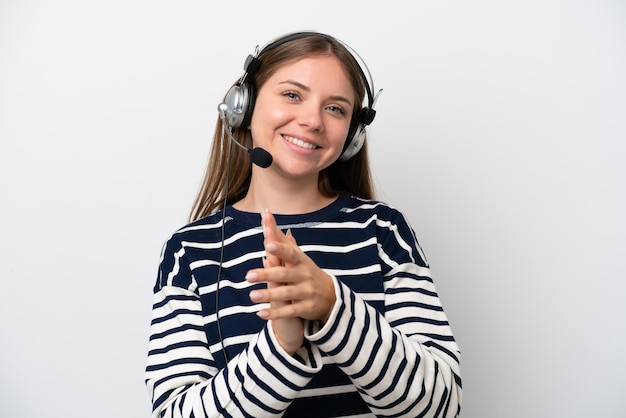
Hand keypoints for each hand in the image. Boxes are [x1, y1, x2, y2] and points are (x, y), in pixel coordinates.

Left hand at [249, 210, 303, 353]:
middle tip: (249, 275)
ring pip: (286, 293)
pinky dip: (275, 313)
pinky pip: (289, 311)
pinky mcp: (306, 308)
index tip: (268, 244)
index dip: (280, 249)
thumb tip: (270, 219)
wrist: (331, 296)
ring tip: (252, 295)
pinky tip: (261, 313)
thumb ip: (283, 241)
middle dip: (267, 274)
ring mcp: (306, 292)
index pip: (290, 253)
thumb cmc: (307, 272)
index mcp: (300, 261)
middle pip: (284, 274)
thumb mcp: (299, 257)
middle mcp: (304, 275)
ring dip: (269, 295)